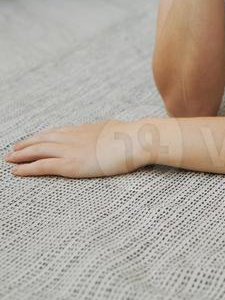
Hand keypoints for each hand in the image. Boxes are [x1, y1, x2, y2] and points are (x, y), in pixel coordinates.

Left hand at [4, 120, 156, 177]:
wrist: (136, 140)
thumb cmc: (134, 138)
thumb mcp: (118, 131)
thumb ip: (109, 134)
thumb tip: (113, 134)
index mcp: (85, 129)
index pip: (58, 132)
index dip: (43, 136)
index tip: (33, 138)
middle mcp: (74, 137)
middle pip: (44, 139)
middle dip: (27, 144)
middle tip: (14, 148)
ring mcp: (71, 150)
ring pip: (38, 150)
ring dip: (22, 154)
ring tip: (9, 158)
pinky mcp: (70, 164)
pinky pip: (43, 166)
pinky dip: (27, 168)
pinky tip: (16, 170)